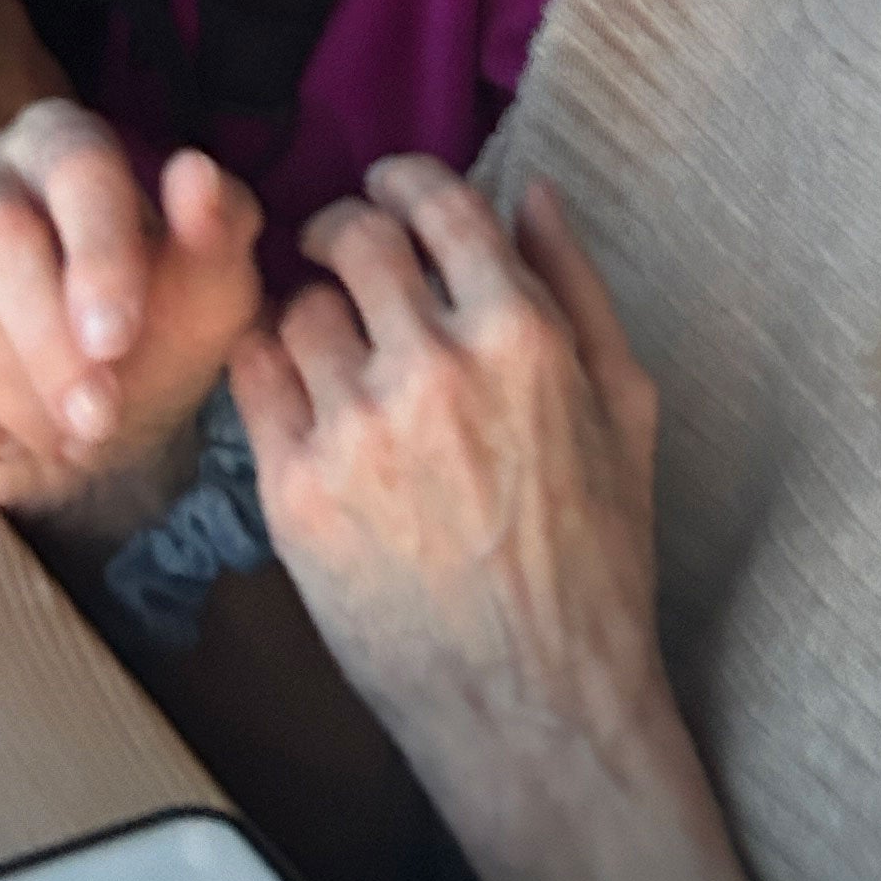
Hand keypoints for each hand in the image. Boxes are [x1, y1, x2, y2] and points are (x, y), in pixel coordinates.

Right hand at [0, 101, 263, 515]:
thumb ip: (219, 227)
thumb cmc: (151, 336)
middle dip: (50, 345)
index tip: (117, 342)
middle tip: (94, 419)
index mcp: (60, 142)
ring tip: (58, 435)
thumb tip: (194, 172)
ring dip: (10, 395)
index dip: (96, 255)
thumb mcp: (210, 291)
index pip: (74, 168)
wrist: (80, 418)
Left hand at [232, 159, 766, 880]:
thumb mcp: (627, 407)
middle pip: (354, 239)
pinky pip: (253, 379)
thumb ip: (577, 288)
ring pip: (299, 308)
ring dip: (315, 310)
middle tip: (343, 247)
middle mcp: (431, 366)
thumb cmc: (596, 558)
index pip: (439, 204)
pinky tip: (298, 386)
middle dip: (347, 229)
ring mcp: (355, 429)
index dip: (406, 179)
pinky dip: (269, 365)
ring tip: (334, 343)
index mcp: (521, 334)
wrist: (533, 701)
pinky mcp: (295, 490)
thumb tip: (532, 193)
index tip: (391, 186)